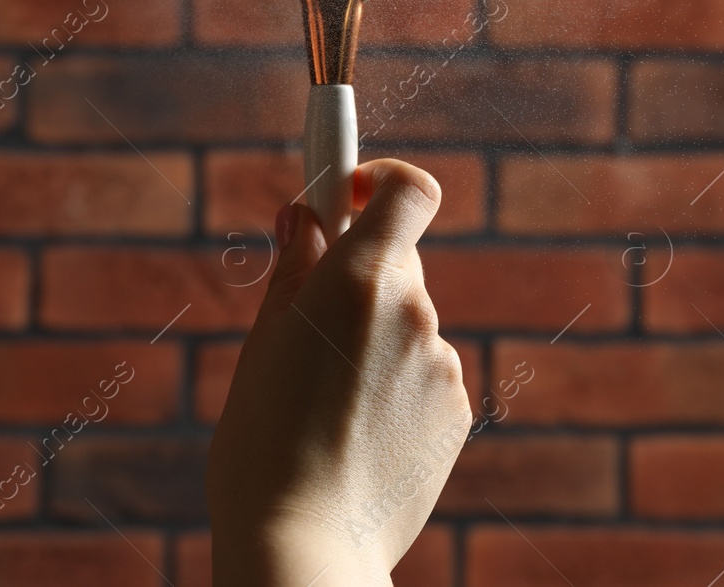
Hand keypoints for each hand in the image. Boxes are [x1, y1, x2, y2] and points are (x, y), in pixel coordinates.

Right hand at [207, 160, 470, 585]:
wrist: (306, 542)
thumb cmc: (265, 440)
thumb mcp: (266, 339)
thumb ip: (295, 267)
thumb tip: (305, 215)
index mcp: (362, 278)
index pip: (410, 190)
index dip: (382, 182)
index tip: (351, 194)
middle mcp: (414, 309)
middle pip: (399, 262)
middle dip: (361, 277)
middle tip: (312, 320)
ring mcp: (442, 362)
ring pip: (408, 325)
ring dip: (375, 341)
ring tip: (325, 402)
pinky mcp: (458, 410)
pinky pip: (424, 375)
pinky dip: (396, 387)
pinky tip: (356, 433)